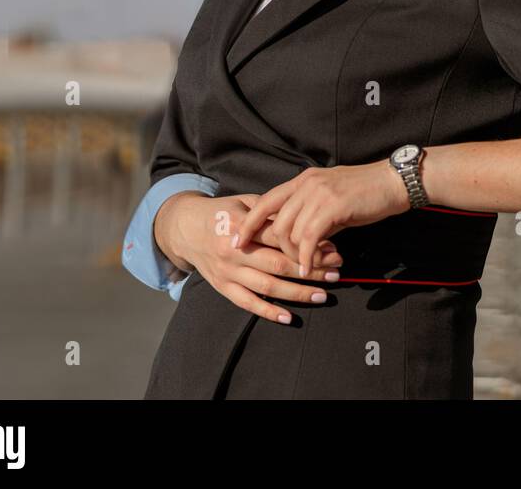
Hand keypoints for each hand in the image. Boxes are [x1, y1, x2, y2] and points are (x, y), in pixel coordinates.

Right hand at [155, 192, 343, 323]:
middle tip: (336, 272)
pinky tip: (289, 317)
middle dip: (310, 269)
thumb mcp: (245, 203)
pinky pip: (247, 303)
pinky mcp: (222, 287)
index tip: (332, 248)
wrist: (184, 228)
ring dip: (297, 293)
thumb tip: (309, 220)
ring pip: (267, 286)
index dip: (307, 243)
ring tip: (323, 295)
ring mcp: (227, 272)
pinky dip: (268, 312)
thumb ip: (272, 212)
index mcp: (240, 225)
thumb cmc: (222, 213)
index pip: (280, 237)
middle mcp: (233, 251)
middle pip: (278, 264)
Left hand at [233, 160, 409, 277]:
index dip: (248, 223)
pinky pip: (309, 238)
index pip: (265, 201)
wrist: (393, 182)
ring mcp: (318, 194)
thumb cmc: (366, 192)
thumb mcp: (332, 197)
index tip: (237, 241)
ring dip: (296, 256)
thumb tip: (304, 238)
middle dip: (276, 248)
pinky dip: (306, 257)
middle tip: (286, 264)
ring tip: (305, 267)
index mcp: (303, 180)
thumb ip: (313, 213)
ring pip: (291, 233)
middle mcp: (306, 184)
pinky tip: (309, 268)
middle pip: (275, 222)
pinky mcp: (332, 207)